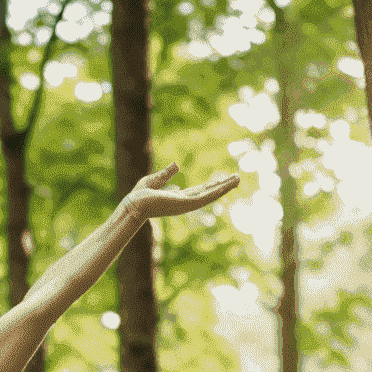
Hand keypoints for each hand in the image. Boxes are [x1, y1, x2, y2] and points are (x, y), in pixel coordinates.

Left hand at [126, 163, 240, 218]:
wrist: (133, 205)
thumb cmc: (138, 196)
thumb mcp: (153, 180)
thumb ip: (165, 174)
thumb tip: (176, 166)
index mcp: (178, 198)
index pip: (199, 191)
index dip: (211, 185)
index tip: (222, 180)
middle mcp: (184, 203)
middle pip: (208, 193)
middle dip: (223, 186)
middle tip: (237, 178)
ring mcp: (186, 204)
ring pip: (210, 195)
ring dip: (224, 187)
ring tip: (238, 179)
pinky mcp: (185, 204)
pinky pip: (204, 197)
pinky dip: (216, 191)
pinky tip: (226, 185)